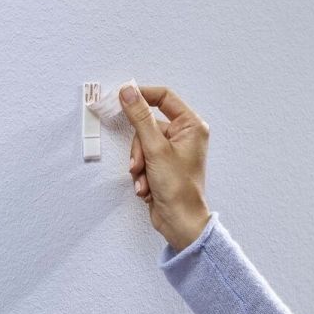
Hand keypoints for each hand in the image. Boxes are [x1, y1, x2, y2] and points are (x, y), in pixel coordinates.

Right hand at [119, 84, 210, 251]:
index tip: (123, 98)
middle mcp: (184, 135)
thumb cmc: (179, 189)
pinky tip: (147, 186)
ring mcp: (173, 151)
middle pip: (147, 124)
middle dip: (138, 147)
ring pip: (142, 143)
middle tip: (139, 163)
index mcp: (191, 125)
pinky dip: (140, 173)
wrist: (180, 221)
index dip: (142, 96)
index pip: (164, 97)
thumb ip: (140, 117)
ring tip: (144, 179)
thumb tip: (128, 92)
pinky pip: (142, 158)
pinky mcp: (163, 165)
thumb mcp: (155, 149)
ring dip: (138, 163)